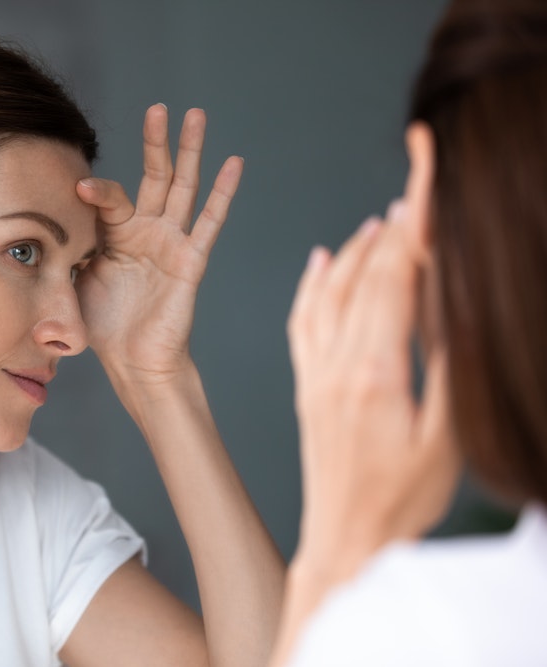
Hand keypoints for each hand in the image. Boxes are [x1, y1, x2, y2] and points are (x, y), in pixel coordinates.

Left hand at [76, 104, 241, 384]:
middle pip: (154, 176)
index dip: (96, 191)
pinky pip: (210, 222)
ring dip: (190, 151)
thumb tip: (34, 231)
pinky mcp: (191, 260)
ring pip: (183, 187)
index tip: (77, 188)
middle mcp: (146, 231)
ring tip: (196, 115)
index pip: (110, 197)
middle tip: (157, 107)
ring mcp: (171, 242)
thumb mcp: (73, 280)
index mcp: (116, 234)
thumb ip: (65, 250)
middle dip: (156, 142)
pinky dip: (223, 192)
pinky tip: (234, 162)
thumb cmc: (103, 325)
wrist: (132, 361)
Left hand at [286, 203, 460, 579]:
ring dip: (353, 253)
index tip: (424, 190)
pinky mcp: (306, 387)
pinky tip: (320, 262)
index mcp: (375, 374)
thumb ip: (447, 369)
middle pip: (362, 280)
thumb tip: (450, 307)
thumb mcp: (446, 439)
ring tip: (378, 221)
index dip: (411, 231)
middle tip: (412, 191)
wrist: (346, 539)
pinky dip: (311, 286)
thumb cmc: (403, 499)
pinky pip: (301, 323)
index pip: (394, 282)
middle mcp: (337, 366)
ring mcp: (315, 376)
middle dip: (390, 231)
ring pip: (328, 296)